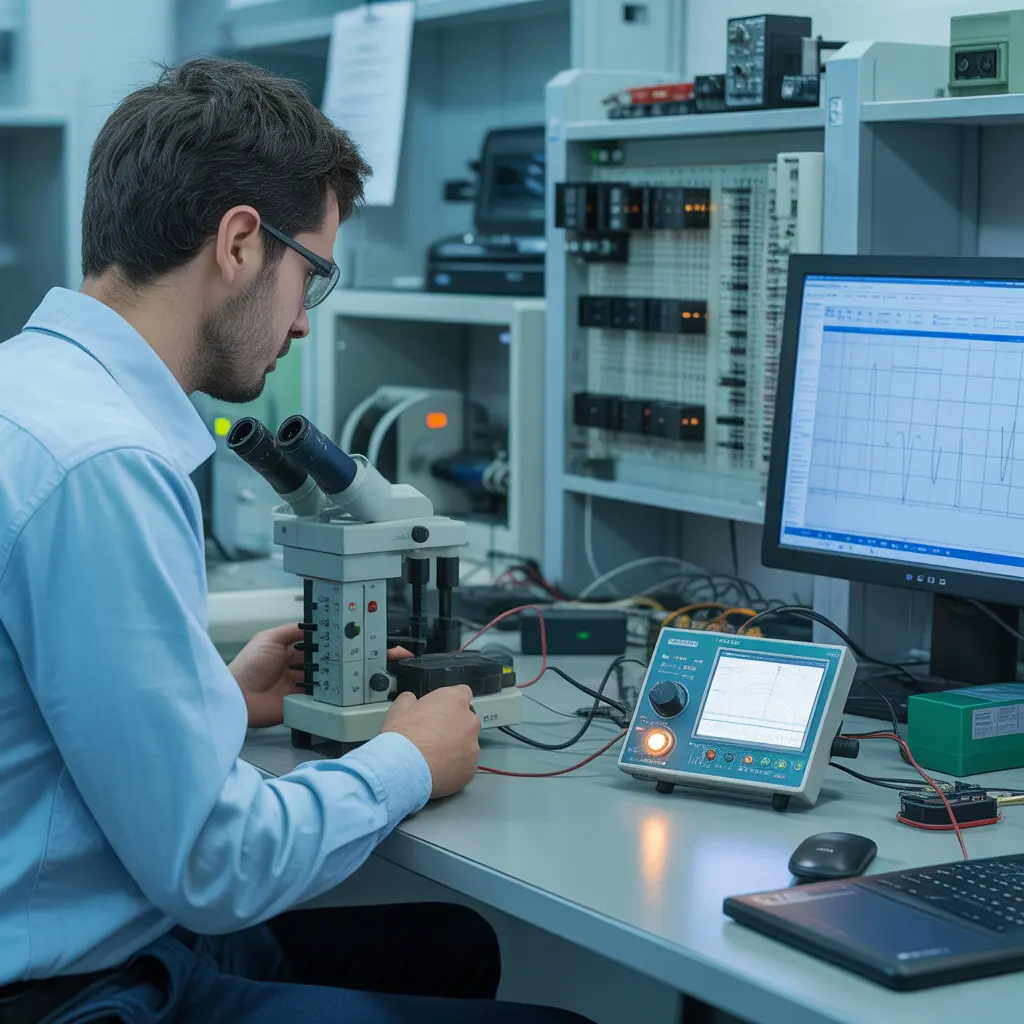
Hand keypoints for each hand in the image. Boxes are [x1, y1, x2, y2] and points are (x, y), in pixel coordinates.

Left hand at [230, 624, 412, 728]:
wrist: (237, 698)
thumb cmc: (246, 667)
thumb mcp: (269, 638)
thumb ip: (292, 629)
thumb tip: (311, 622)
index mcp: (292, 650)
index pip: (321, 643)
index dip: (337, 640)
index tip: (356, 637)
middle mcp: (299, 668)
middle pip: (330, 662)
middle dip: (348, 659)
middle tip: (370, 655)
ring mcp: (302, 687)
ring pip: (330, 680)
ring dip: (344, 677)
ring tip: (364, 670)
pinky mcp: (303, 704)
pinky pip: (323, 699)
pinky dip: (334, 696)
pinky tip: (347, 690)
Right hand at [381, 685, 479, 798]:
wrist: (403, 771)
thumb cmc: (402, 740)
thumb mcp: (398, 709)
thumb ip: (410, 700)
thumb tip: (410, 700)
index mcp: (454, 701)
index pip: (463, 692)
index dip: (451, 702)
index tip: (442, 710)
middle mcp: (468, 721)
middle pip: (465, 720)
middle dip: (453, 726)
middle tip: (433, 736)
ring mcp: (472, 745)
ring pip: (467, 743)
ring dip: (455, 747)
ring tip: (433, 755)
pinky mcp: (471, 768)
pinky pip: (466, 764)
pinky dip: (456, 766)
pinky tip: (438, 768)